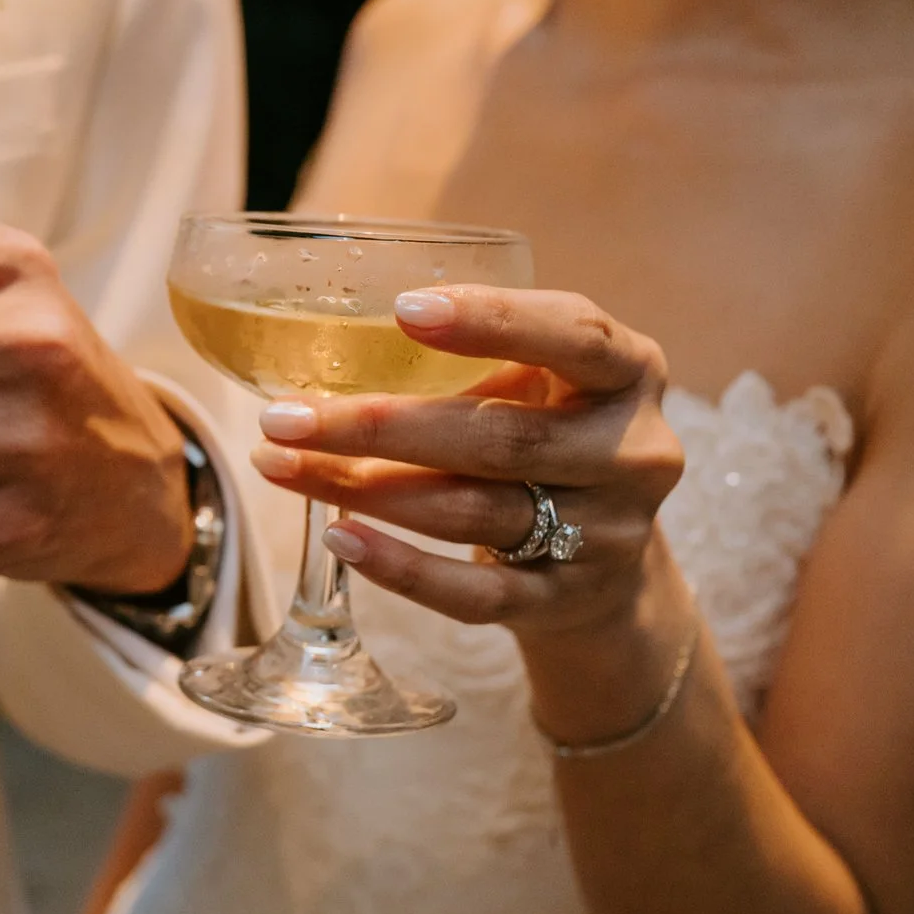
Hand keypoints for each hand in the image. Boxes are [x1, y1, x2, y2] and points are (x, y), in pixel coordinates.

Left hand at [248, 285, 684, 634]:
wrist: (611, 562)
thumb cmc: (552, 433)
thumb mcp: (543, 380)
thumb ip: (476, 358)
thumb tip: (331, 344)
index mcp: (629, 372)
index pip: (573, 337)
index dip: (493, 321)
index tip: (404, 311)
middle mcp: (631, 454)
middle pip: (500, 440)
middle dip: (380, 427)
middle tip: (282, 417)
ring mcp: (604, 536)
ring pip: (471, 513)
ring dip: (365, 490)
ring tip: (282, 466)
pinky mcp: (562, 602)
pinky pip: (473, 595)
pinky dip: (401, 568)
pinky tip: (339, 536)